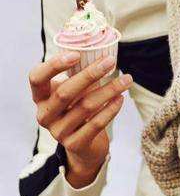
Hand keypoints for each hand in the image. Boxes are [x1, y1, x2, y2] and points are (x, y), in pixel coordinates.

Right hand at [29, 53, 132, 187]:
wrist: (84, 145)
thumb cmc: (79, 106)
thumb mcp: (76, 89)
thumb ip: (81, 72)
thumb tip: (104, 51)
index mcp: (41, 96)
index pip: (36, 78)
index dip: (54, 65)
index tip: (77, 54)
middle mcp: (45, 114)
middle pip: (64, 92)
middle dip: (90, 74)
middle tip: (111, 61)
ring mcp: (57, 131)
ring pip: (86, 106)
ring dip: (109, 90)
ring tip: (127, 79)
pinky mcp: (74, 144)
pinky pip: (95, 124)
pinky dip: (110, 109)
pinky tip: (121, 98)